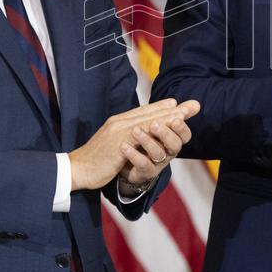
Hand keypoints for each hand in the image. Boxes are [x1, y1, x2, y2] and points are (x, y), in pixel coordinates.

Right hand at [68, 98, 199, 191]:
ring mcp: (118, 132)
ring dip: (167, 118)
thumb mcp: (114, 143)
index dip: (163, 107)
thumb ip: (128, 135)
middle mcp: (120, 123)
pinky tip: (165, 131)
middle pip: (150, 114)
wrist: (78, 168)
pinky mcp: (117, 145)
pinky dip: (153, 132)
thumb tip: (142, 132)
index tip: (179, 103)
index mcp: (119, 122)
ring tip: (184, 115)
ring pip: (147, 122)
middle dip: (173, 110)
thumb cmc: (97, 158)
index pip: (144, 112)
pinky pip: (138, 137)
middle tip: (192, 105)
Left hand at [117, 113, 193, 192]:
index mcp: (172, 138)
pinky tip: (124, 146)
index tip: (176, 118)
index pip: (184, 134)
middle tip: (154, 124)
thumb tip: (195, 103)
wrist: (124, 160)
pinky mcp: (145, 172)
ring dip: (147, 141)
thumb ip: (170, 112)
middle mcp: (168, 151)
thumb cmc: (144, 139)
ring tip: (135, 131)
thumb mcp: (155, 122)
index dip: (181, 128)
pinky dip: (134, 155)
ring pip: (158, 154)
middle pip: (175, 144)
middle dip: (166, 133)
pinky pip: (143, 165)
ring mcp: (157, 163)